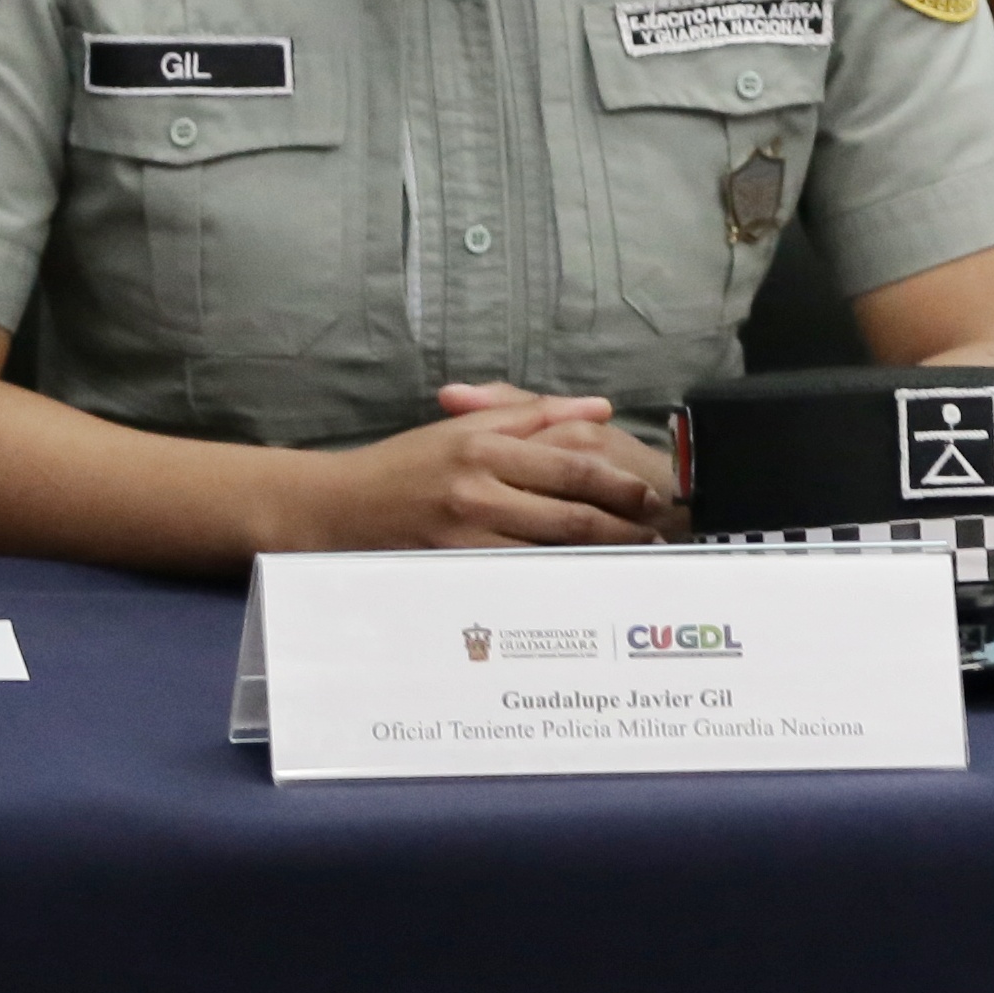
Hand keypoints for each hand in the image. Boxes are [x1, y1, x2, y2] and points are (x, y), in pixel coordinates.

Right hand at [309, 388, 671, 548]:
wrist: (338, 506)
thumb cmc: (407, 463)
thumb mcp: (467, 427)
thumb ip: (536, 415)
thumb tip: (599, 408)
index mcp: (485, 448)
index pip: (570, 467)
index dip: (617, 484)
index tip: (648, 495)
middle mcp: (477, 491)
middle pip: (568, 516)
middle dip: (619, 529)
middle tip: (655, 537)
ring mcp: (463, 535)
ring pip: (548, 552)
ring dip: (596, 560)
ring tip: (632, 564)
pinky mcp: (451, 568)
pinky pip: (515, 576)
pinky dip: (553, 580)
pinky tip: (579, 584)